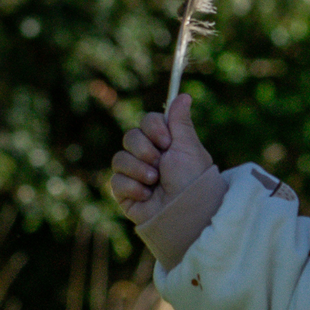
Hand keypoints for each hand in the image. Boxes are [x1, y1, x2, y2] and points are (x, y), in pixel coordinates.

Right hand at [109, 93, 214, 226]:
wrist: (186, 213)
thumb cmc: (193, 181)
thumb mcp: (189, 148)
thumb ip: (181, 122)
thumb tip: (183, 96)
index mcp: (167, 144)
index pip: (147, 122)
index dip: (153, 128)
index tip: (166, 141)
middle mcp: (150, 157)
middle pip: (131, 137)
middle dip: (144, 149)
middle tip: (160, 164)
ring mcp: (136, 175)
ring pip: (120, 158)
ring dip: (139, 169)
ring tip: (155, 182)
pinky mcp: (125, 193)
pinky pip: (116, 180)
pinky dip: (133, 187)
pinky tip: (147, 196)